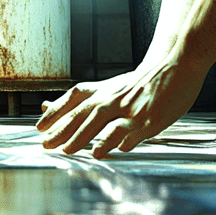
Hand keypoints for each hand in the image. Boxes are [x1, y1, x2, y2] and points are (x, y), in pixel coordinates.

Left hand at [36, 62, 205, 158]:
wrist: (176, 64)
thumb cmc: (143, 81)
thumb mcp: (113, 86)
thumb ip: (88, 98)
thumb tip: (49, 106)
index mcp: (105, 90)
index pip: (74, 100)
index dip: (55, 113)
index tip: (40, 128)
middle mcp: (113, 98)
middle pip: (83, 114)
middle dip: (63, 131)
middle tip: (47, 145)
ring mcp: (130, 108)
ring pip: (102, 121)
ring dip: (84, 136)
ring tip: (70, 150)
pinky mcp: (148, 119)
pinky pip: (129, 131)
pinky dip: (116, 140)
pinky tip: (105, 150)